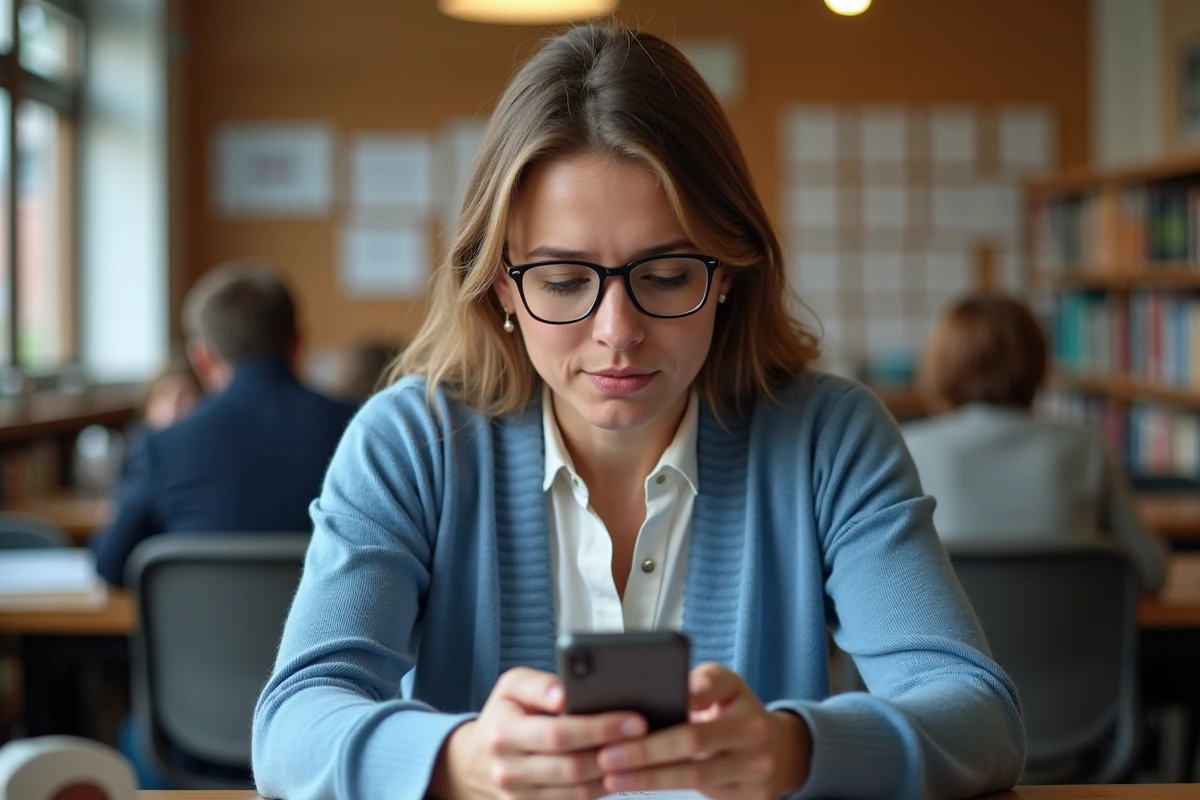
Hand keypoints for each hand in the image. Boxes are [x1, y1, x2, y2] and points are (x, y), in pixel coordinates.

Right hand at [431, 666, 647, 799]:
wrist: (478, 758)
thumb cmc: (505, 714)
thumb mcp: (512, 686)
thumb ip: (539, 684)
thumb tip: (564, 693)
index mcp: (503, 734)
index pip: (559, 735)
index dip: (600, 729)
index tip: (633, 720)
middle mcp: (508, 770)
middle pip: (573, 767)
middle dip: (615, 751)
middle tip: (646, 735)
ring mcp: (520, 797)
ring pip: (578, 791)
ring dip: (614, 774)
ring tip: (641, 752)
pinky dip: (602, 788)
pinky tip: (621, 770)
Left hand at [595, 663, 810, 799]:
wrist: (781, 751)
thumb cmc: (739, 710)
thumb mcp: (727, 685)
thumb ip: (702, 682)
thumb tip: (676, 689)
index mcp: (746, 711)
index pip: (705, 706)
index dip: (670, 716)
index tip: (630, 722)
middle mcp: (756, 745)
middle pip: (693, 747)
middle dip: (647, 752)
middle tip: (608, 755)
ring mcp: (755, 777)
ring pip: (694, 779)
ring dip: (649, 778)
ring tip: (613, 776)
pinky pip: (702, 797)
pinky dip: (664, 791)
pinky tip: (636, 785)